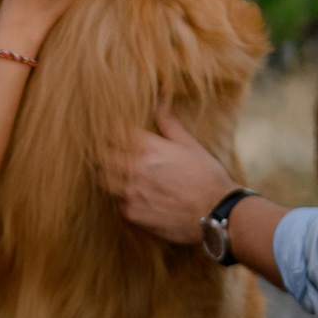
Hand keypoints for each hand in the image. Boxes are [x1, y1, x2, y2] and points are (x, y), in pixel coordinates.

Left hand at [113, 112, 235, 246]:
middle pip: (102, 155)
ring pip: (105, 179)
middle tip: (111, 152)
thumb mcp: (191, 145)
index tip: (111, 131)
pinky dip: (125, 201)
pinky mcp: (132, 214)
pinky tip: (137, 199)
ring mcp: (130, 192)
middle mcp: (134, 168)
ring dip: (111, 175)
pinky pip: (118, 204)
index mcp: (147, 147)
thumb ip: (169, 125)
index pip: (114, 132)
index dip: (111, 130)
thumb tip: (158, 104)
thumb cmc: (206, 176)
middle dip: (105, 152)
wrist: (216, 212)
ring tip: (122, 176)